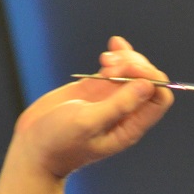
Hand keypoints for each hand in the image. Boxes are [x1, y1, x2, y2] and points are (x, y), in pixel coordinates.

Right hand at [11, 36, 174, 179]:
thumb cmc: (59, 143)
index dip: (151, 79)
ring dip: (124, 58)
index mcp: (130, 126)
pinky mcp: (95, 89)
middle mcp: (125, 112)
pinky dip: (117, 55)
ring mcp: (110, 99)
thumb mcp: (88, 122)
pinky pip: (115, 69)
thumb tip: (148, 85)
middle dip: (135, 65)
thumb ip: (119, 104)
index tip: (129, 70)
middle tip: (109, 65)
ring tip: (104, 60)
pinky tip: (113, 44)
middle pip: (148, 80)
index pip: (159, 98)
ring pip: (133, 72)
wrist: (33, 149)